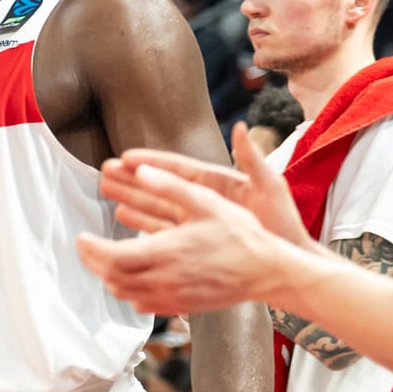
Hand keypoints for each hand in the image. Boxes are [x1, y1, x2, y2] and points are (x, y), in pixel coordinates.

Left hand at [77, 158, 302, 314]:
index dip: (91, 249)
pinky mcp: (181, 306)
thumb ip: (170, 185)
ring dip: (109, 278)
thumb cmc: (240, 234)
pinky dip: (129, 292)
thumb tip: (141, 170)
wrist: (267, 272)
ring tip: (104, 261)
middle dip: (93, 262)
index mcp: (165, 252)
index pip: (112, 256)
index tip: (81, 238)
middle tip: (85, 248)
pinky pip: (144, 304)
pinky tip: (131, 279)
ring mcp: (172, 296)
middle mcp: (164, 278)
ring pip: (125, 293)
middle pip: (112, 277)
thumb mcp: (206, 200)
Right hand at [106, 125, 308, 250]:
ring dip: (131, 197)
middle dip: (132, 178)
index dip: (153, 163)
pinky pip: (162, 229)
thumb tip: (241, 128)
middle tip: (104, 170)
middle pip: (160, 185)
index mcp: (219, 182)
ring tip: (106, 189)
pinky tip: (123, 216)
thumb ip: (253, 159)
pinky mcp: (195, 240)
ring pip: (156, 205)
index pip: (179, 169)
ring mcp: (197, 220)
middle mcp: (204, 198)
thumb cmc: (284, 225)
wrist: (288, 263)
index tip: (128, 157)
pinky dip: (142, 222)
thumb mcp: (271, 188)